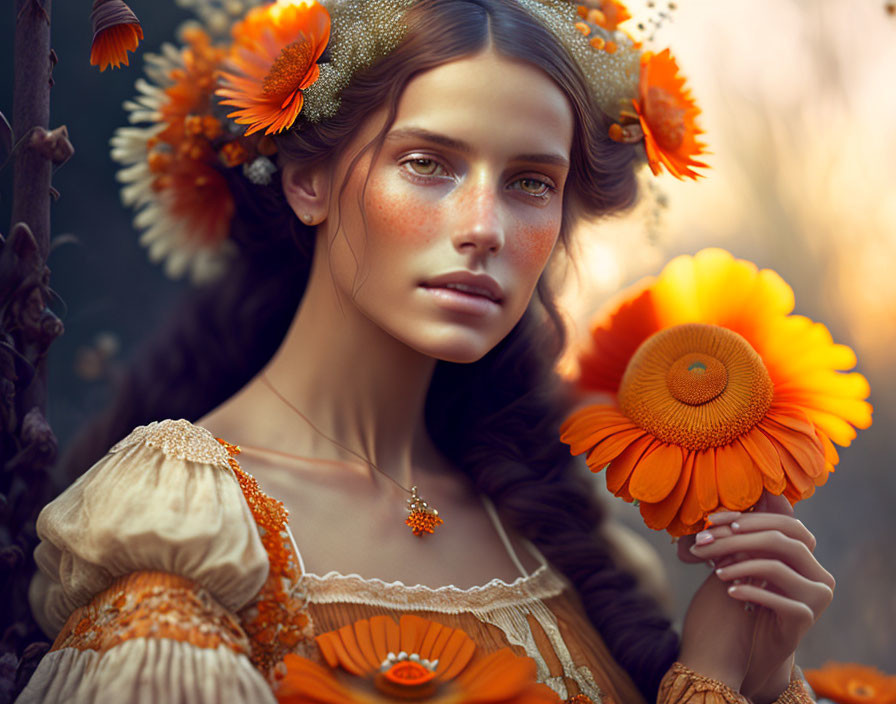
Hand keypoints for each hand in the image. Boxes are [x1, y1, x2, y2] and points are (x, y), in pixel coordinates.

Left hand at [677, 492, 834, 702]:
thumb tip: (717, 513)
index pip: (786, 523)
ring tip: (714, 570)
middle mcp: (819, 573)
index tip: (716, 520)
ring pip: (776, 568)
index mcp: (807, 555)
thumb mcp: (747, 564)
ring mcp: (817, 596)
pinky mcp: (805, 618)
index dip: (750, 517)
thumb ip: (743, 539)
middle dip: (737, 539)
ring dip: (739, 565)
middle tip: (705, 541)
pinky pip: (776, 599)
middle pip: (780, 541)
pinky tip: (728, 591)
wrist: (756, 647)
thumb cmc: (749, 600)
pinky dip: (748, 591)